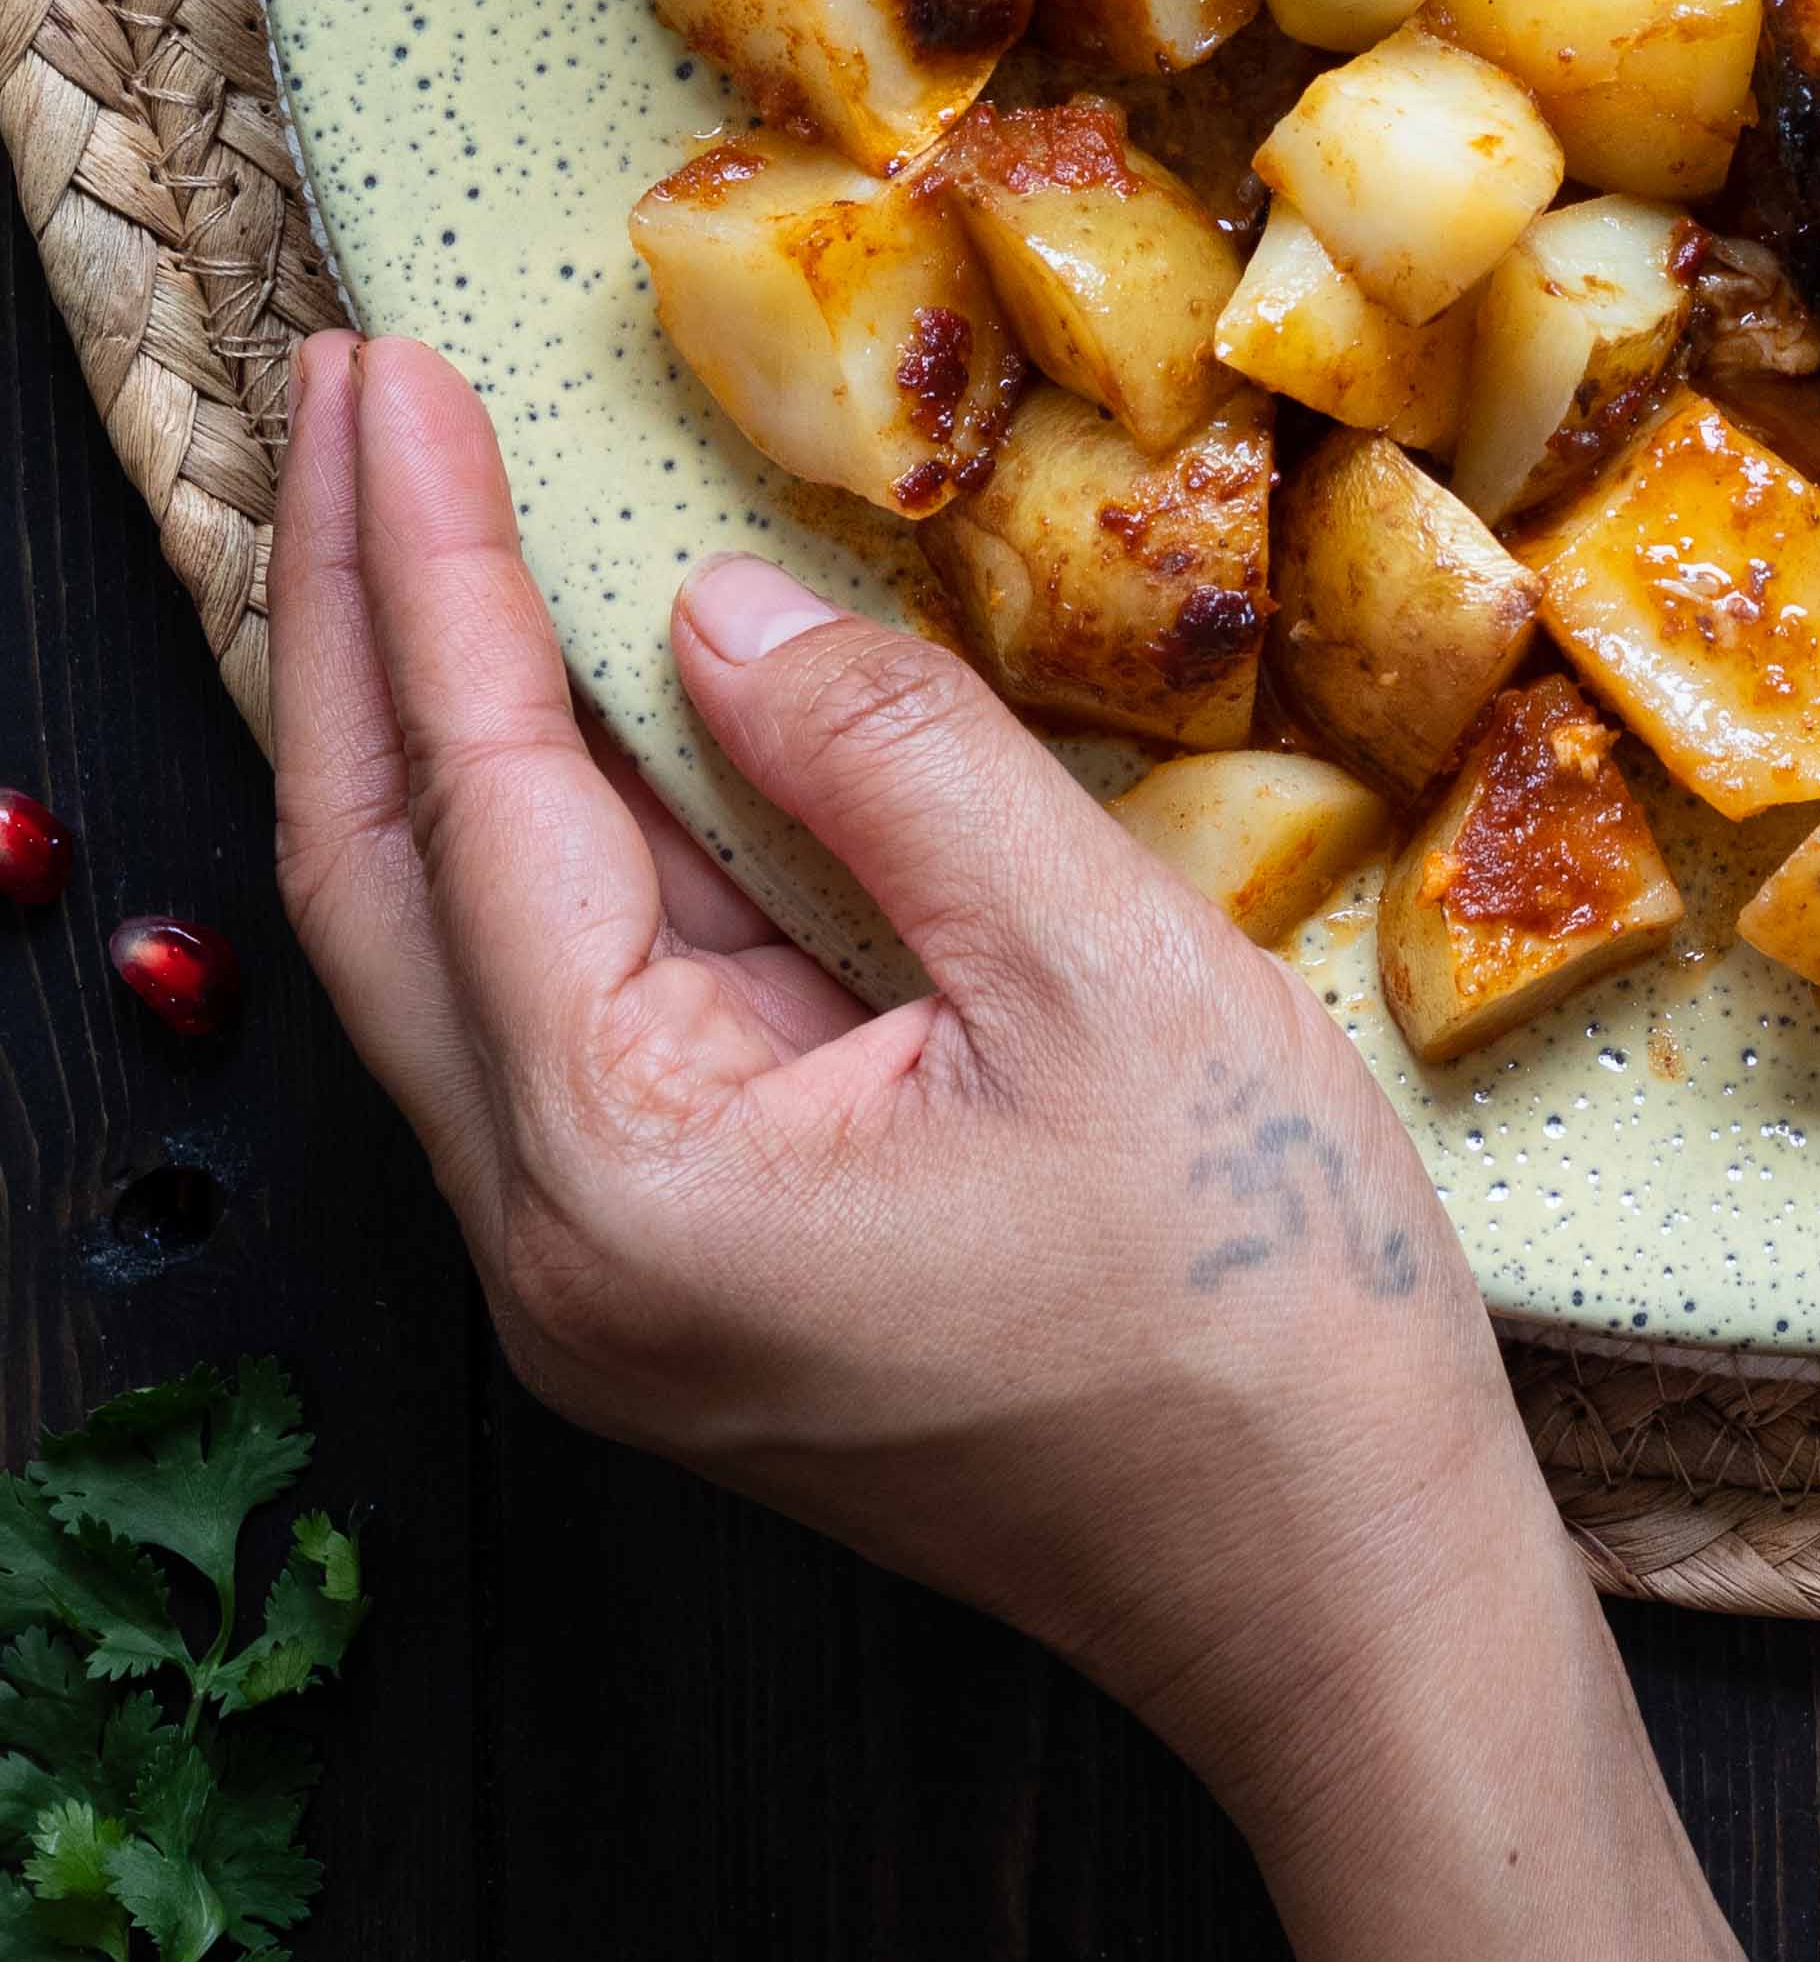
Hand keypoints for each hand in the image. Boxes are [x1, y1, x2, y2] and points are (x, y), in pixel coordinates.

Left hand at [270, 329, 1529, 1798]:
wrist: (1333, 1589)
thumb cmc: (1256, 1309)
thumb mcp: (1106, 975)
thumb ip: (892, 766)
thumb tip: (715, 603)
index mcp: (630, 1181)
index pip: (476, 801)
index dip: (425, 565)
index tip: (384, 372)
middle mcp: (560, 1247)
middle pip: (375, 879)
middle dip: (347, 617)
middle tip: (342, 392)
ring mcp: (609, 1274)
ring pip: (447, 942)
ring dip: (423, 713)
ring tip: (407, 501)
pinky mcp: (684, 1270)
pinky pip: (559, 1002)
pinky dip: (537, 824)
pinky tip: (558, 703)